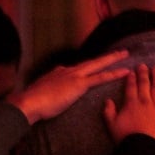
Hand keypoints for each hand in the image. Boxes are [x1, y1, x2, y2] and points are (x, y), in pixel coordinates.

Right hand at [9, 50, 129, 123]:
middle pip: (91, 62)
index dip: (87, 68)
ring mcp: (74, 76)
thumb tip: (47, 93)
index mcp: (59, 73)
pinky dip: (113, 74)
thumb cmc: (32, 102)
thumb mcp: (41, 93)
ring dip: (112, 60)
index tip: (93, 66)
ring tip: (125, 55)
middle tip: (119, 52)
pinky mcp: (79, 84)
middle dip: (106, 57)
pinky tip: (124, 72)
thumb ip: (47, 91)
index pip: (77, 69)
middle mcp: (68, 71)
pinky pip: (100, 77)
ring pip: (98, 65)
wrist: (30, 102)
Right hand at [103, 64, 154, 147]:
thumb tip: (108, 100)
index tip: (132, 71)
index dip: (131, 78)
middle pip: (144, 83)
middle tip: (143, 66)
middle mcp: (145, 101)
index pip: (131, 86)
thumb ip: (108, 111)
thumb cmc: (126, 137)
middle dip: (143, 73)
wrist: (143, 148)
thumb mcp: (111, 125)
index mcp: (131, 103)